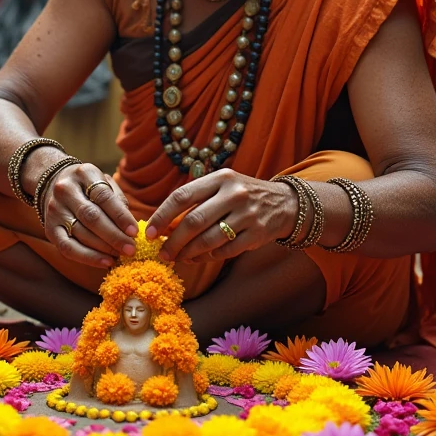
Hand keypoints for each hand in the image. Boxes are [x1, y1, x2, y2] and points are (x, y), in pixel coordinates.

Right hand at [41, 162, 138, 268]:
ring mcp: (55, 210)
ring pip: (81, 233)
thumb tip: (131, 227)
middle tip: (131, 249)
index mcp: (83, 174)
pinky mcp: (50, 229)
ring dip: (104, 248)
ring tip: (121, 255)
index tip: (134, 232)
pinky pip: (68, 248)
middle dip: (114, 236)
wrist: (53, 183)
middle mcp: (66, 190)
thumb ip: (118, 200)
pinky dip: (88, 258)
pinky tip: (105, 262)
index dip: (120, 215)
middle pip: (91, 217)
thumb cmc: (88, 186)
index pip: (103, 196)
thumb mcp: (103, 181)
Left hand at [146, 168, 298, 262]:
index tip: (150, 232)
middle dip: (174, 241)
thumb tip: (163, 225)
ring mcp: (247, 214)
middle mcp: (234, 193)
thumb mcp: (222, 186)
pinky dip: (208, 257)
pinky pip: (225, 251)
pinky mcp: (257, 234)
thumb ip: (196, 200)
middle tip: (163, 253)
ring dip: (189, 253)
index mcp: (220, 178)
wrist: (284, 202)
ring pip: (209, 240)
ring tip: (178, 258)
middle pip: (194, 221)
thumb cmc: (241, 195)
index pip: (182, 196)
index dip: (162, 216)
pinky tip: (198, 258)